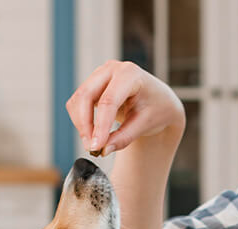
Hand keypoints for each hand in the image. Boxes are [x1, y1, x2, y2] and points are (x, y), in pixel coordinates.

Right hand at [66, 60, 185, 156]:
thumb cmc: (157, 108)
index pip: (109, 100)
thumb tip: (103, 150)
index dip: (100, 125)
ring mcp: (99, 75)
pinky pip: (77, 103)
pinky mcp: (92, 85)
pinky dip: (81, 120)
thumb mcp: (146, 124)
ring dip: (81, 124)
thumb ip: (124, 137)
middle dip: (85, 125)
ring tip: (94, 144)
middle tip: (91, 148)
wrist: (159, 101)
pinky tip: (93, 133)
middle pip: (86, 95)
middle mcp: (112, 69)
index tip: (96, 146)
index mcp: (130, 74)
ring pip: (78, 100)